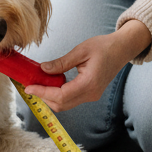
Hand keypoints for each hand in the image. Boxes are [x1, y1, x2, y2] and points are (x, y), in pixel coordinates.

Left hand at [25, 19, 151, 112]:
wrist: (122, 49)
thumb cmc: (104, 47)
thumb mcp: (81, 50)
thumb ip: (61, 62)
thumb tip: (43, 69)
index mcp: (89, 83)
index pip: (61, 95)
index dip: (43, 93)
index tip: (29, 87)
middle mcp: (91, 94)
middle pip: (62, 104)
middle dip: (44, 96)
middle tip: (30, 84)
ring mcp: (91, 96)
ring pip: (66, 104)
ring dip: (50, 97)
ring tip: (39, 83)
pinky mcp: (90, 93)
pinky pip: (71, 99)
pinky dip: (58, 94)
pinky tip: (51, 83)